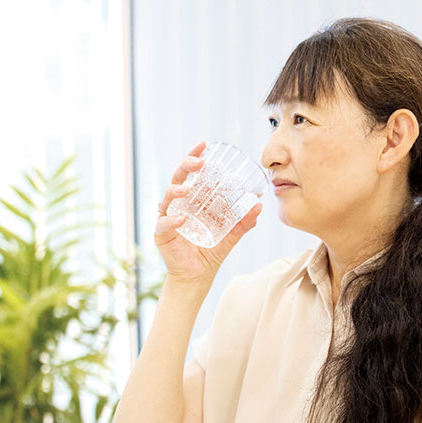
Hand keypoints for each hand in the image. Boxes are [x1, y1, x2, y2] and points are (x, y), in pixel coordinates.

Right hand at [154, 141, 263, 284]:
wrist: (198, 276)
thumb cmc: (210, 252)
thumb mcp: (231, 235)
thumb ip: (243, 222)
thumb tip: (259, 206)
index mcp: (193, 200)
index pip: (191, 174)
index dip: (194, 158)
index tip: (203, 146)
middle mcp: (178, 205)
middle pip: (177, 179)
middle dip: (185, 167)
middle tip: (198, 162)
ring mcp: (168, 217)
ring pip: (167, 198)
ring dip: (177, 190)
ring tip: (188, 189)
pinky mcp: (161, 234)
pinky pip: (164, 223)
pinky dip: (171, 219)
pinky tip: (181, 218)